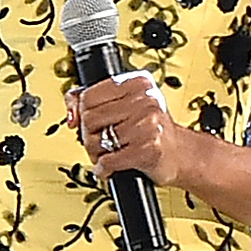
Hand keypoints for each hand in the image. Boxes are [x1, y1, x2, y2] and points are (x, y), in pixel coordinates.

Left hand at [69, 72, 197, 186]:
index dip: (82, 112)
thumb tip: (71, 115)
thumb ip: (89, 100)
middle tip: (101, 140)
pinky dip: (105, 168)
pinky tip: (112, 166)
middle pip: (90, 118)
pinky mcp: (149, 149)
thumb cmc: (149, 129)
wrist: (179, 154)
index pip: (88, 95)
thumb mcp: (123, 104)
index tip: (89, 120)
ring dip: (98, 153)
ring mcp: (150, 124)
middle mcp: (147, 100)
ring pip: (97, 141)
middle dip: (89, 135)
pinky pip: (109, 160)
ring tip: (110, 152)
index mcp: (139, 82)